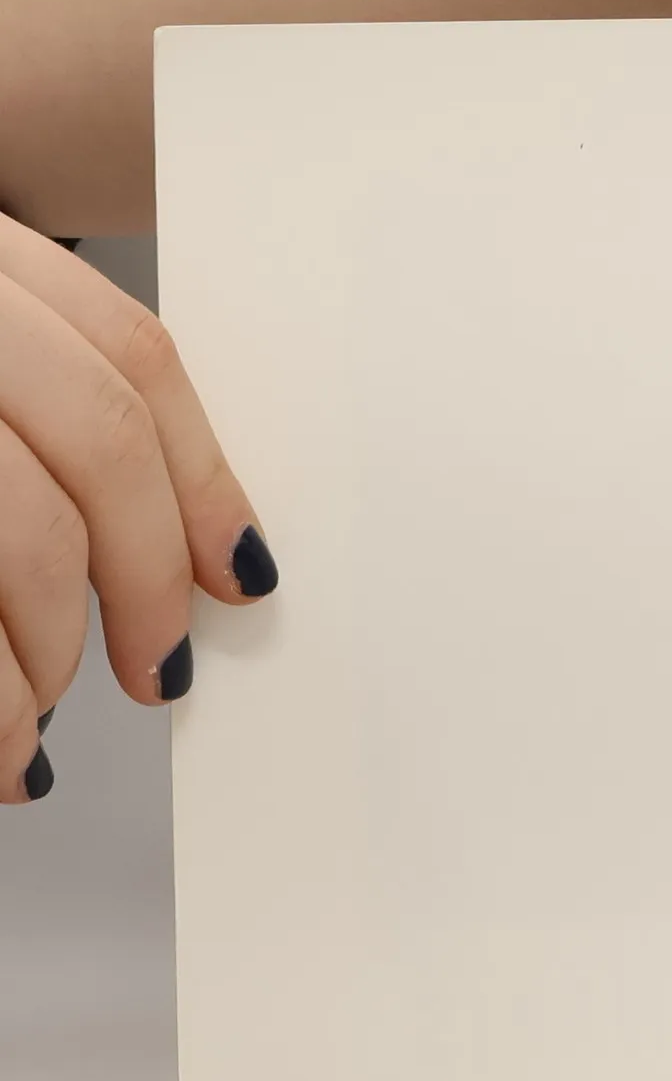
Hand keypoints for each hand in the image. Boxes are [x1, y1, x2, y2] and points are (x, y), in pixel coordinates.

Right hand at [0, 217, 275, 801]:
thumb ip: (25, 403)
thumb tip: (181, 548)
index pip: (129, 352)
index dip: (202, 479)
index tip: (240, 572)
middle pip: (90, 439)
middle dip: (143, 580)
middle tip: (156, 670)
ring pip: (16, 527)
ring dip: (42, 655)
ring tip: (29, 729)